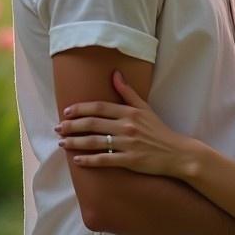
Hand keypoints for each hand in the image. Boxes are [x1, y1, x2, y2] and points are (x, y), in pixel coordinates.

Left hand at [56, 70, 193, 177]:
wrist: (176, 153)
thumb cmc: (159, 130)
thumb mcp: (145, 108)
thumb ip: (128, 92)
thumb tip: (115, 73)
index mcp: (130, 112)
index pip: (100, 107)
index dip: (81, 109)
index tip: (66, 111)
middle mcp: (127, 126)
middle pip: (93, 124)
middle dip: (72, 125)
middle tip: (58, 128)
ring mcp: (127, 144)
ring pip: (95, 142)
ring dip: (75, 142)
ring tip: (62, 143)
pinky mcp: (129, 161)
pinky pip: (104, 160)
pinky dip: (89, 160)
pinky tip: (77, 160)